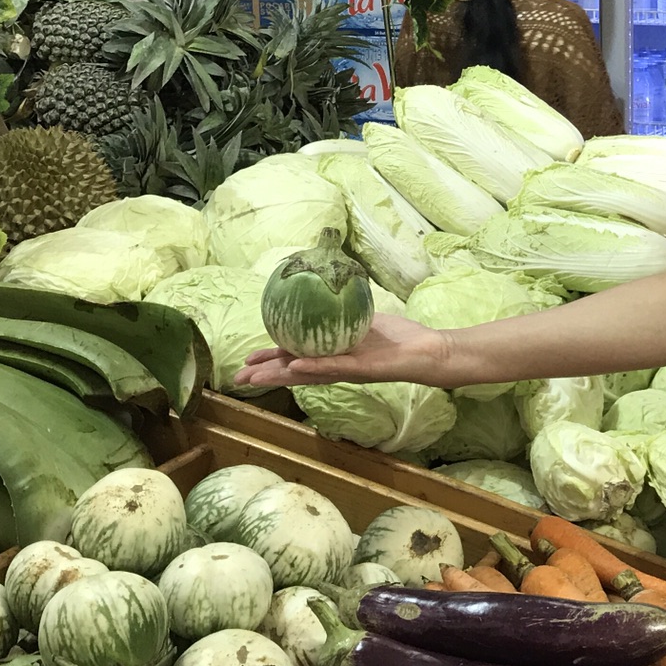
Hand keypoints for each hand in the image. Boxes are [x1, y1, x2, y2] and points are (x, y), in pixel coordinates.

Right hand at [234, 313, 463, 389]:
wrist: (428, 351)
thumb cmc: (399, 337)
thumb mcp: (364, 319)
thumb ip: (344, 310)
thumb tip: (324, 285)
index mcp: (333, 356)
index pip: (295, 360)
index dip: (271, 361)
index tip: (247, 362)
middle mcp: (336, 367)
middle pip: (294, 373)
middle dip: (265, 376)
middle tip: (237, 380)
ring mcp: (348, 371)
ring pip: (307, 375)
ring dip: (280, 375)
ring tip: (254, 378)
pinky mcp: (362, 370)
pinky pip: (334, 368)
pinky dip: (313, 368)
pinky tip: (294, 366)